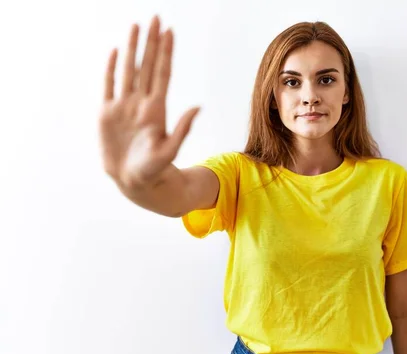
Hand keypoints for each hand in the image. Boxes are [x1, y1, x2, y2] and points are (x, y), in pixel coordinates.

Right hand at [99, 15, 199, 187]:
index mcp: (156, 109)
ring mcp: (124, 106)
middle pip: (147, 65)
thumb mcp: (170, 151)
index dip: (165, 52)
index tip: (169, 31)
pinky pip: (109, 86)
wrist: (134, 181)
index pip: (162, 73)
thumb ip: (182, 129)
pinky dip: (111, 69)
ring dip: (132, 48)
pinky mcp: (107, 114)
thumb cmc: (154, 170)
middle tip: (155, 18)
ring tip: (136, 26)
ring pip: (129, 70)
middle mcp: (141, 103)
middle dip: (151, 42)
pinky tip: (117, 52)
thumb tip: (198, 106)